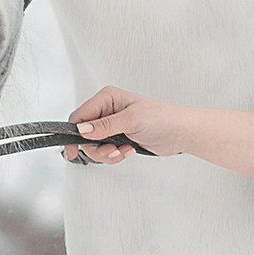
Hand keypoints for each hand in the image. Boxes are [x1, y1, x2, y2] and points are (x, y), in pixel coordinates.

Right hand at [63, 87, 253, 176]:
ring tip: (124, 151)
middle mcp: (107, 110)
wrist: (180, 132)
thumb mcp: (131, 120)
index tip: (72, 150)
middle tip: (112, 150)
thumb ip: (104, 126)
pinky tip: (129, 151)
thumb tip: (82, 130)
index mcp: (107, 98)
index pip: (79, 116)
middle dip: (96, 147)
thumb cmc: (162, 119)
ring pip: (94, 146)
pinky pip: (105, 151)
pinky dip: (115, 156)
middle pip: (84, 134)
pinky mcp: (118, 138)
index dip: (74, 134)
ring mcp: (112, 125)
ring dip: (107, 153)